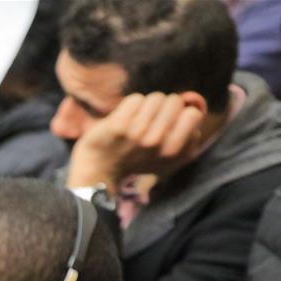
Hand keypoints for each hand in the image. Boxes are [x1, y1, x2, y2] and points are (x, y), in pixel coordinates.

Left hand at [66, 92, 205, 187]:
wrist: (99, 172)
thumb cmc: (136, 160)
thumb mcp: (169, 156)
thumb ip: (187, 132)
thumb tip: (193, 99)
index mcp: (173, 151)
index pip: (193, 114)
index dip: (181, 114)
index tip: (168, 124)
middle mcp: (157, 142)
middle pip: (174, 101)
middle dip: (164, 107)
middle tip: (150, 122)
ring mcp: (137, 133)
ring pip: (155, 97)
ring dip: (146, 105)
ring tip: (136, 121)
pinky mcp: (118, 126)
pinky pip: (135, 99)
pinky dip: (130, 106)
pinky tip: (123, 120)